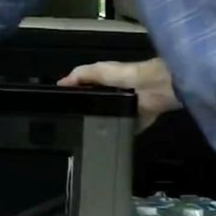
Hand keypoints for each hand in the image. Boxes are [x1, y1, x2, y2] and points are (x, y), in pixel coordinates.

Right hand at [57, 58, 181, 131]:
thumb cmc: (127, 76)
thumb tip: (60, 83)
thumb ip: (82, 75)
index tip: (62, 110)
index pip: (88, 91)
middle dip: (87, 116)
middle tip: (72, 129)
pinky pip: (124, 132)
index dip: (76, 99)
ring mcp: (127, 111)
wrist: (155, 88)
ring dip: (101, 128)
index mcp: (107, 83)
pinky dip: (118, 138)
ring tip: (86, 139)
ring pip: (110, 121)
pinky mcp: (136, 123)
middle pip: (98, 108)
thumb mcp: (100, 71)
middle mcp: (117, 97)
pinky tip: (106, 145)